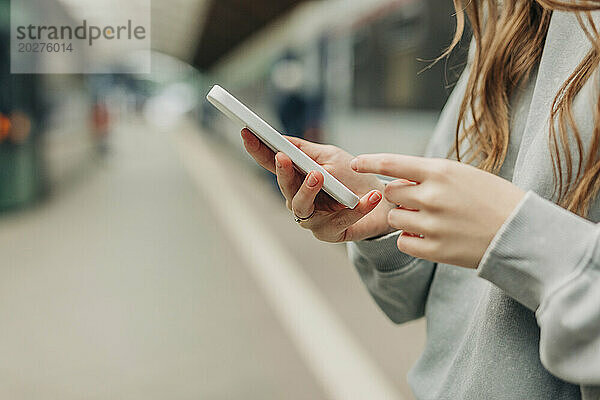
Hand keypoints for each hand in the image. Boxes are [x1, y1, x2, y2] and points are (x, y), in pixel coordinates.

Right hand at [241, 129, 395, 241]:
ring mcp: (313, 219)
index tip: (246, 133)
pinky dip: (355, 208)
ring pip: (302, 208)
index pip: (272, 164)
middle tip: (283, 158)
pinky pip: (339, 221)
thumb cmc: (352, 178)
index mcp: (296, 179)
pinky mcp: (330, 233)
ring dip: (308, 191)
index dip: (257, 150)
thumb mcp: (329, 157)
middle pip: (285, 188)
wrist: (384, 202)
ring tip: (319, 176)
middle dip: (283, 173)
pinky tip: (368, 197)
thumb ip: (305, 150)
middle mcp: (299, 200)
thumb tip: (280, 139)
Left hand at [351, 154, 525, 267]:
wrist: (521, 233)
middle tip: (420, 200)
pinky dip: (411, 239)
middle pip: (390, 193)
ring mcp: (432, 224)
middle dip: (399, 195)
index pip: (392, 163)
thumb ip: (430, 175)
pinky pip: (402, 242)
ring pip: (394, 218)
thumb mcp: (464, 175)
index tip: (354, 163)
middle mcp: (432, 196)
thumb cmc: (494, 199)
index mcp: (441, 172)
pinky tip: (431, 237)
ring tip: (432, 219)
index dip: (369, 161)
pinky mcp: (434, 250)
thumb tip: (397, 181)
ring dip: (405, 218)